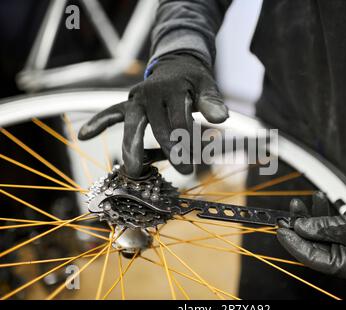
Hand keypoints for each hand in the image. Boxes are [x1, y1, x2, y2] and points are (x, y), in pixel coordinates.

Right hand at [78, 53, 228, 177]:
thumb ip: (212, 102)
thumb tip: (222, 118)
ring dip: (132, 148)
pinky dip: (99, 122)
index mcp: (172, 89)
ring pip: (132, 125)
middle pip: (157, 126)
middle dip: (170, 151)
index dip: (189, 142)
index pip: (180, 120)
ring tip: (134, 170)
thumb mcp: (207, 87)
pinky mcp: (127, 103)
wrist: (176, 65)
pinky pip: (111, 112)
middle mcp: (151, 93)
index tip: (196, 163)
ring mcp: (136, 99)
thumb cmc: (193, 82)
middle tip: (182, 171)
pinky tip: (85, 135)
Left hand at [277, 189, 345, 280]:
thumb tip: (299, 227)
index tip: (281, 230)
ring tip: (298, 203)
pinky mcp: (345, 230)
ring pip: (317, 231)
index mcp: (344, 265)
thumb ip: (319, 228)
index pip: (310, 257)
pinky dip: (320, 211)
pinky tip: (317, 199)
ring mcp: (343, 243)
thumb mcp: (345, 228)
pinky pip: (326, 222)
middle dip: (298, 227)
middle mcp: (343, 257)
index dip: (293, 243)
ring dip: (307, 216)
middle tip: (286, 216)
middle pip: (311, 243)